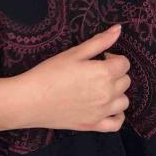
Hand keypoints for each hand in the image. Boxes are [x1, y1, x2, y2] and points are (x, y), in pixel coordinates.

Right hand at [15, 23, 131, 132]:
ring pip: (124, 101)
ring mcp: (102, 112)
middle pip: (125, 81)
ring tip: (100, 89)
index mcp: (104, 73)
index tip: (100, 58)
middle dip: (115, 74)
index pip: (124, 63)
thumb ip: (99, 41)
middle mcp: (108, 94)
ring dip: (117, 93)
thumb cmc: (49, 73)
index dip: (113, 57)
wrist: (30, 100)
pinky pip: (117, 124)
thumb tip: (118, 29)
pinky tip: (108, 109)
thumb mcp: (74, 53)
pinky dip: (117, 116)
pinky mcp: (93, 125)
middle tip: (96, 72)